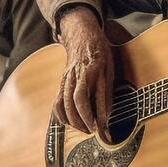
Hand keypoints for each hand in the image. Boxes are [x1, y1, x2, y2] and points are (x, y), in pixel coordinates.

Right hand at [53, 7, 113, 139]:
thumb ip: (106, 91)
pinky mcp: (62, 83)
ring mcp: (66, 80)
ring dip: (73, 121)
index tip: (99, 128)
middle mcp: (75, 76)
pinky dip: (61, 115)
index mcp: (90, 71)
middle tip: (93, 131)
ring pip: (63, 104)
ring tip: (84, 129)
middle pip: (72, 104)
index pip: (83, 98)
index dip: (90, 116)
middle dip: (81, 121)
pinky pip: (57, 101)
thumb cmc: (100, 52)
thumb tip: (106, 116)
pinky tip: (69, 122)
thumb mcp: (110, 69)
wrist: (82, 35)